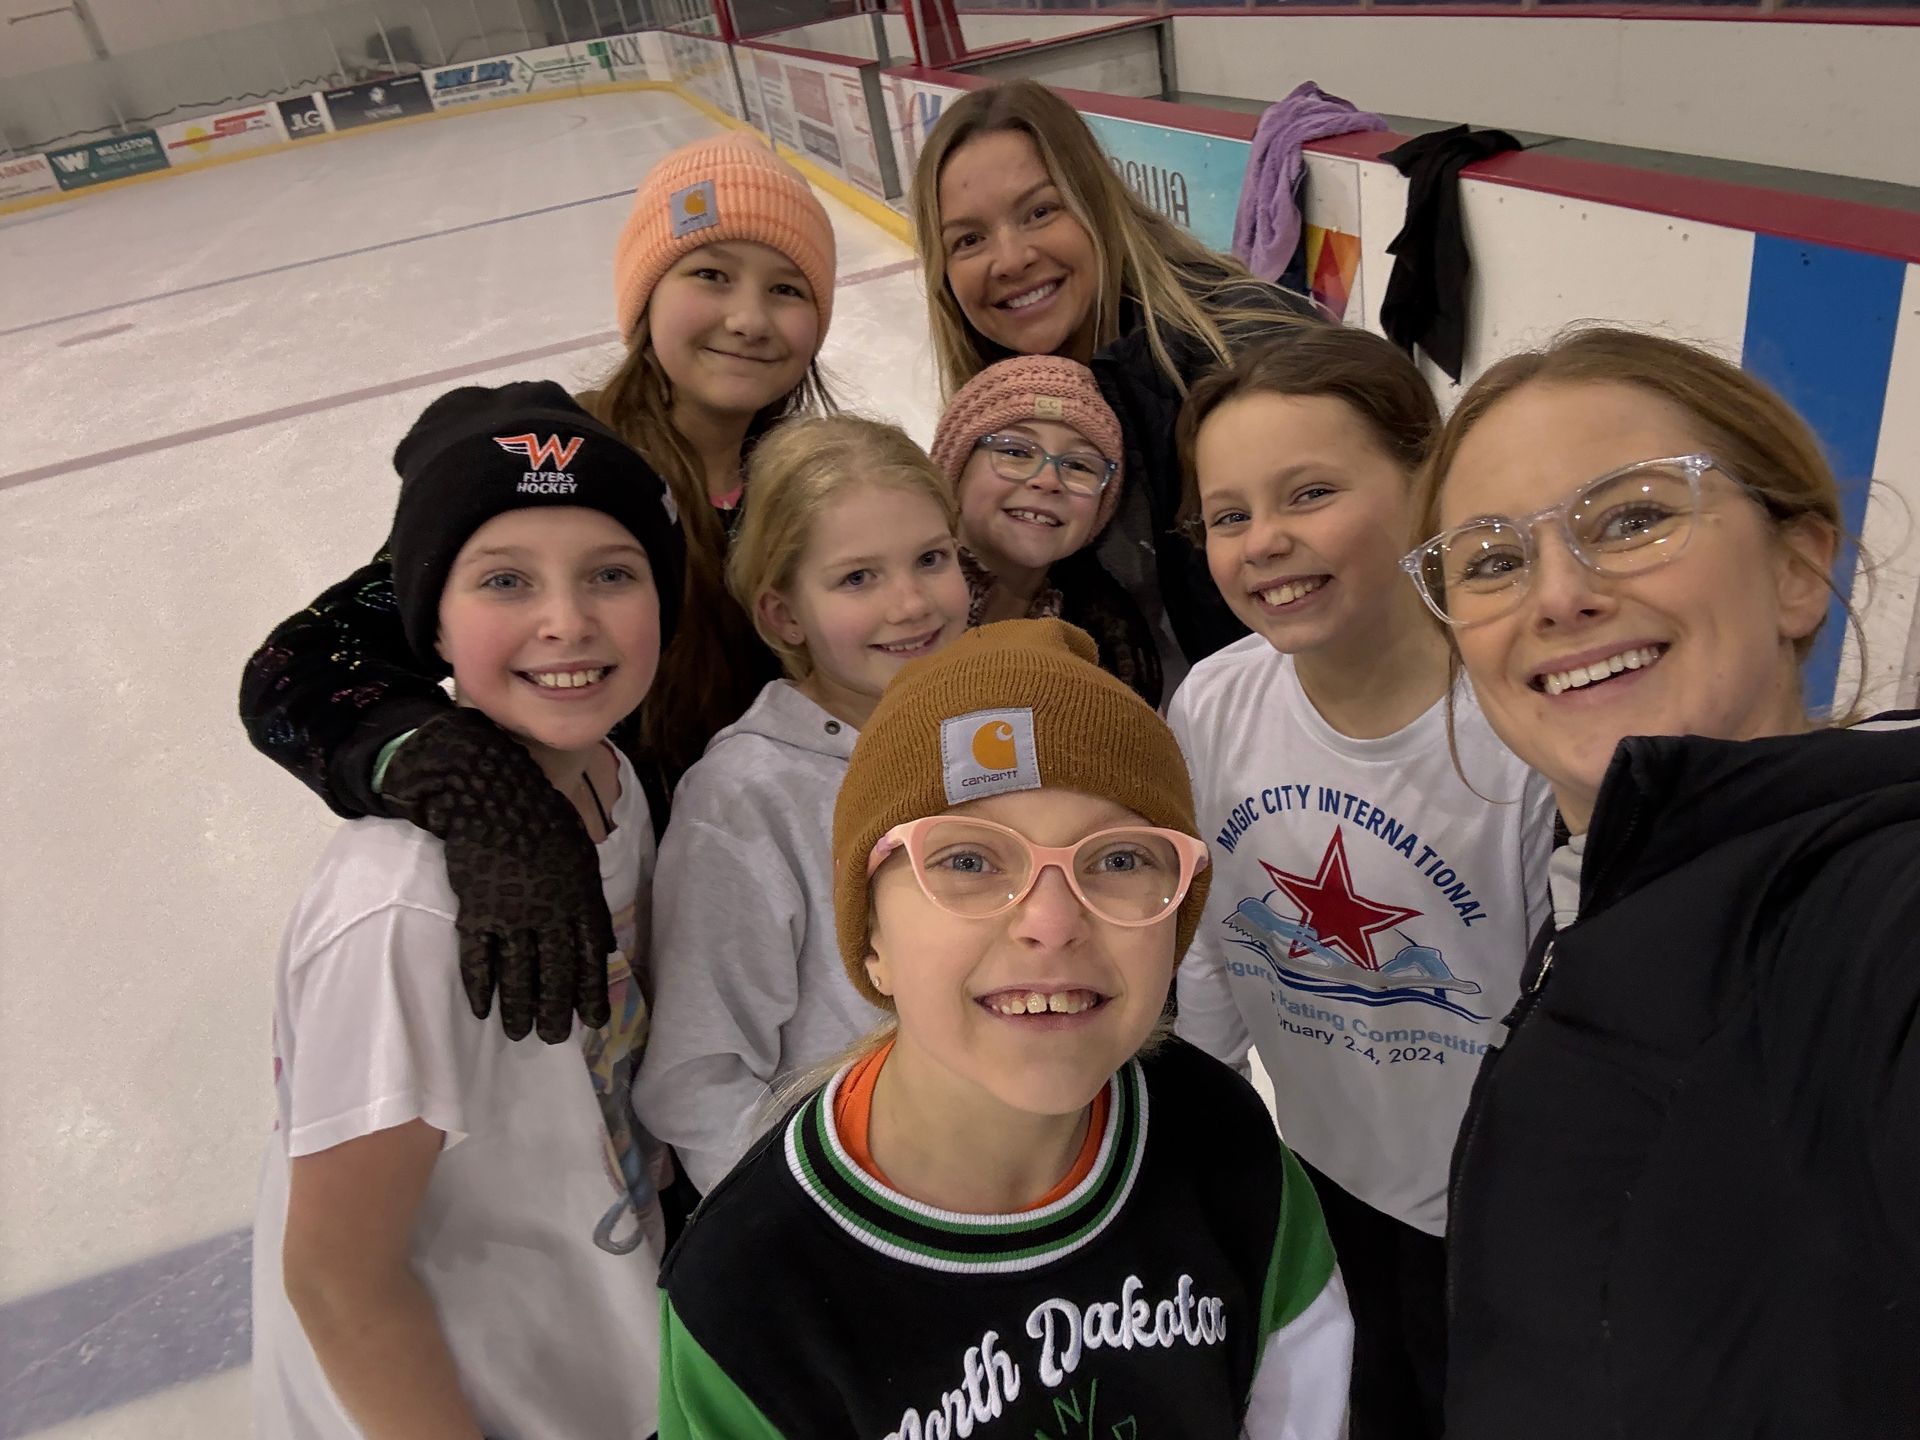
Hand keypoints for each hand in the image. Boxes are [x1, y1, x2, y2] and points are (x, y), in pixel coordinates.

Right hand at [380, 709, 613, 1040]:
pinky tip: (482, 1010)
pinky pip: (478, 957)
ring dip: (519, 1008)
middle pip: (554, 972)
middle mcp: (549, 914)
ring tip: (520, 1034)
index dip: (591, 992)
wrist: (495, 796)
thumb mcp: (581, 859)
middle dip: (556, 1009)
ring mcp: (511, 915)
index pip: (589, 957)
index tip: (594, 1021)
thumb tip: (601, 945)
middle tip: (553, 1038)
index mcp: (580, 899)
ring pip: (517, 973)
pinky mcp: (476, 911)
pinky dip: (479, 986)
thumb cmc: (543, 822)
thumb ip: (589, 904)